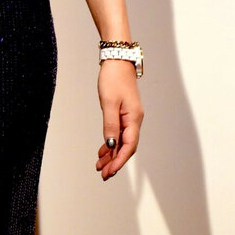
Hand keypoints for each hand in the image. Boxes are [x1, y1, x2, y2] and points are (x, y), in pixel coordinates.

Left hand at [96, 59, 143, 180]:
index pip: (128, 146)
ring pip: (122, 141)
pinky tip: (103, 150)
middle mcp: (134, 120)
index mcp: (134, 118)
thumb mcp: (109, 102)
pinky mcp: (123, 112)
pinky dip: (111, 143)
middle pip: (126, 147)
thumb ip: (110, 125)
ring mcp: (129, 116)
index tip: (109, 172)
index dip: (119, 161)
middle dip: (115, 162)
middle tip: (103, 174)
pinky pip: (119, 133)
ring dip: (112, 154)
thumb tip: (111, 145)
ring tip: (99, 165)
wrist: (117, 60)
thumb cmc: (113, 78)